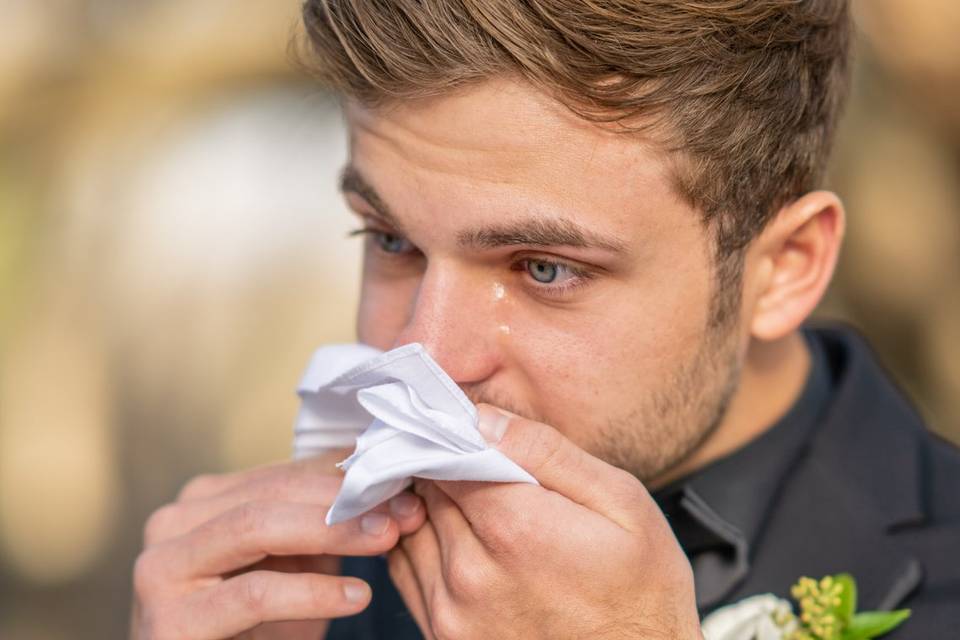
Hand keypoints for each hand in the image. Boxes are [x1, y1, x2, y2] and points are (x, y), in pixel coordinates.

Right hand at [132, 452, 425, 638]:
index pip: (285, 472)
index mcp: (203, 499)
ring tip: (387, 538)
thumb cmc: (257, 624)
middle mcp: (173, 522)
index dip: (348, 475)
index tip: (407, 483)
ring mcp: (162, 569)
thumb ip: (325, 520)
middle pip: (273, 492)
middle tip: (405, 510)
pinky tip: (356, 596)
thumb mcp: (295, 563)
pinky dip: (312, 593)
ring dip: (333, 531)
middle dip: (346, 499)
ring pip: (258, 527)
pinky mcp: (170, 620)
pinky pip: (254, 593)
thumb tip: (392, 478)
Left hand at [389, 406, 702, 639]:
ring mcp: (454, 613)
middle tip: (479, 466)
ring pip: (411, 528)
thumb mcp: (621, 504)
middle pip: (428, 491)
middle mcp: (472, 575)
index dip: (456, 436)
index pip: (446, 456)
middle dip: (447, 469)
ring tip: (474, 505)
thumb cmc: (642, 592)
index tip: (472, 431)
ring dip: (431, 507)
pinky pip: (406, 572)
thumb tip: (484, 419)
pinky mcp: (444, 637)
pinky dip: (422, 546)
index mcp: (515, 530)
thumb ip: (547, 453)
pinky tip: (462, 540)